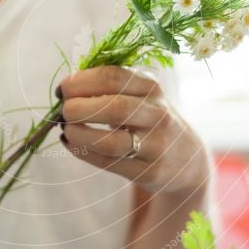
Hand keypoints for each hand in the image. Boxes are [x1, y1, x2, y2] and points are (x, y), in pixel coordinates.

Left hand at [57, 66, 207, 193]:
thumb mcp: (141, 95)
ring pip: (110, 142)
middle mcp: (157, 114)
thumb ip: (110, 87)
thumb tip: (67, 86)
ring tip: (66, 129)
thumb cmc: (150, 120)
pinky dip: (84, 153)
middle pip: (112, 107)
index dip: (80, 81)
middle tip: (63, 111)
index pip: (112, 77)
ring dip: (79, 135)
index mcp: (151, 88)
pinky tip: (71, 144)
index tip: (62, 89)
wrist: (186, 158)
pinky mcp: (150, 171)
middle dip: (78, 108)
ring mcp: (156, 145)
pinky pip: (109, 163)